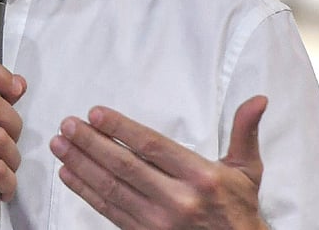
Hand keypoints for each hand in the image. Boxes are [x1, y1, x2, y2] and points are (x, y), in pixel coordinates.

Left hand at [49, 96, 268, 229]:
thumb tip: (258, 99)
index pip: (151, 146)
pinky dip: (86, 192)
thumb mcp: (248, 170)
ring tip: (60, 145)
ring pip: (112, 188)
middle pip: (124, 165)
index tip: (95, 113)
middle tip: (67, 125)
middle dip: (91, 143)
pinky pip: (109, 211)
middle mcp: (177, 200)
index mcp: (200, 177)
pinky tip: (68, 175)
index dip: (120, 128)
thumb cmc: (240, 210)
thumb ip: (245, 132)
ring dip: (81, 165)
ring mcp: (158, 222)